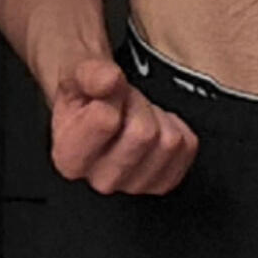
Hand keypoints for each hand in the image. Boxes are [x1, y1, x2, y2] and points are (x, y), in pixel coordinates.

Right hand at [50, 56, 198, 194]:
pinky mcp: (162, 183)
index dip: (113, 94)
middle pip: (143, 134)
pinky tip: (153, 127)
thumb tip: (108, 80)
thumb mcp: (77, 71)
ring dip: (158, 117)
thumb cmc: (85, 93)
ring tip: (136, 116)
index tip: (105, 94)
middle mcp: (100, 180)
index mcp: (70, 157)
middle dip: (139, 106)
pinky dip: (175, 128)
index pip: (107, 120)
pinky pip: (187, 147)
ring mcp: (133, 186)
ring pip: (169, 142)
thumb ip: (90, 72)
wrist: (97, 107)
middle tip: (124, 103)